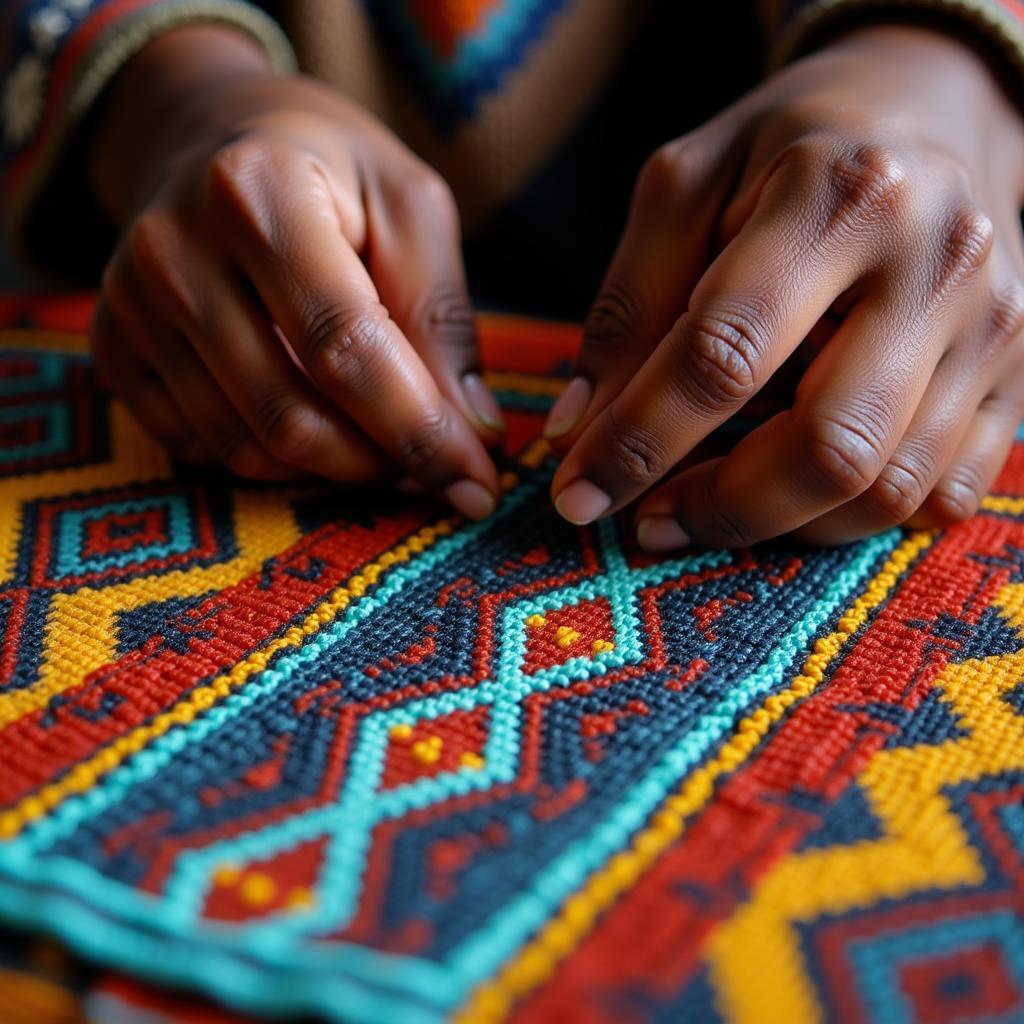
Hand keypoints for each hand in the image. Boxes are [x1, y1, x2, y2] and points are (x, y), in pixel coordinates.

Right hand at [89, 27, 502, 518]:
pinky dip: (271, 459)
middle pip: (290, 414)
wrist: (210, 133)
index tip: (475, 485)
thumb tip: (471, 436)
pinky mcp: (114, 347)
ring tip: (379, 441)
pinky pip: (199, 447)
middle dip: (378, 464)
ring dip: (330, 470)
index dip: (419, 432)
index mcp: (259, 192)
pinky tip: (311, 421)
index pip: (345, 347)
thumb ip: (442, 319)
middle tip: (432, 465)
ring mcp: (128, 305)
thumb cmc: (331, 171)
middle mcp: (174, 251)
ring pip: (243, 446)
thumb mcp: (410, 209)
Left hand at [545, 25, 1023, 547]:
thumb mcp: (686, 187)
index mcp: (840, 197)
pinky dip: (852, 521)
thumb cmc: (787, 150)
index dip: (637, 442)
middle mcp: (938, 262)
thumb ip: (627, 305)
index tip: (577, 495)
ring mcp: (995, 327)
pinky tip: (793, 495)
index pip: (722, 356)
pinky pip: (940, 496)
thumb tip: (575, 430)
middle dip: (721, 508)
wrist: (930, 111)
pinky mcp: (1018, 377)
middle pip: (827, 447)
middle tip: (649, 521)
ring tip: (707, 506)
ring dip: (780, 526)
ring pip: (886, 489)